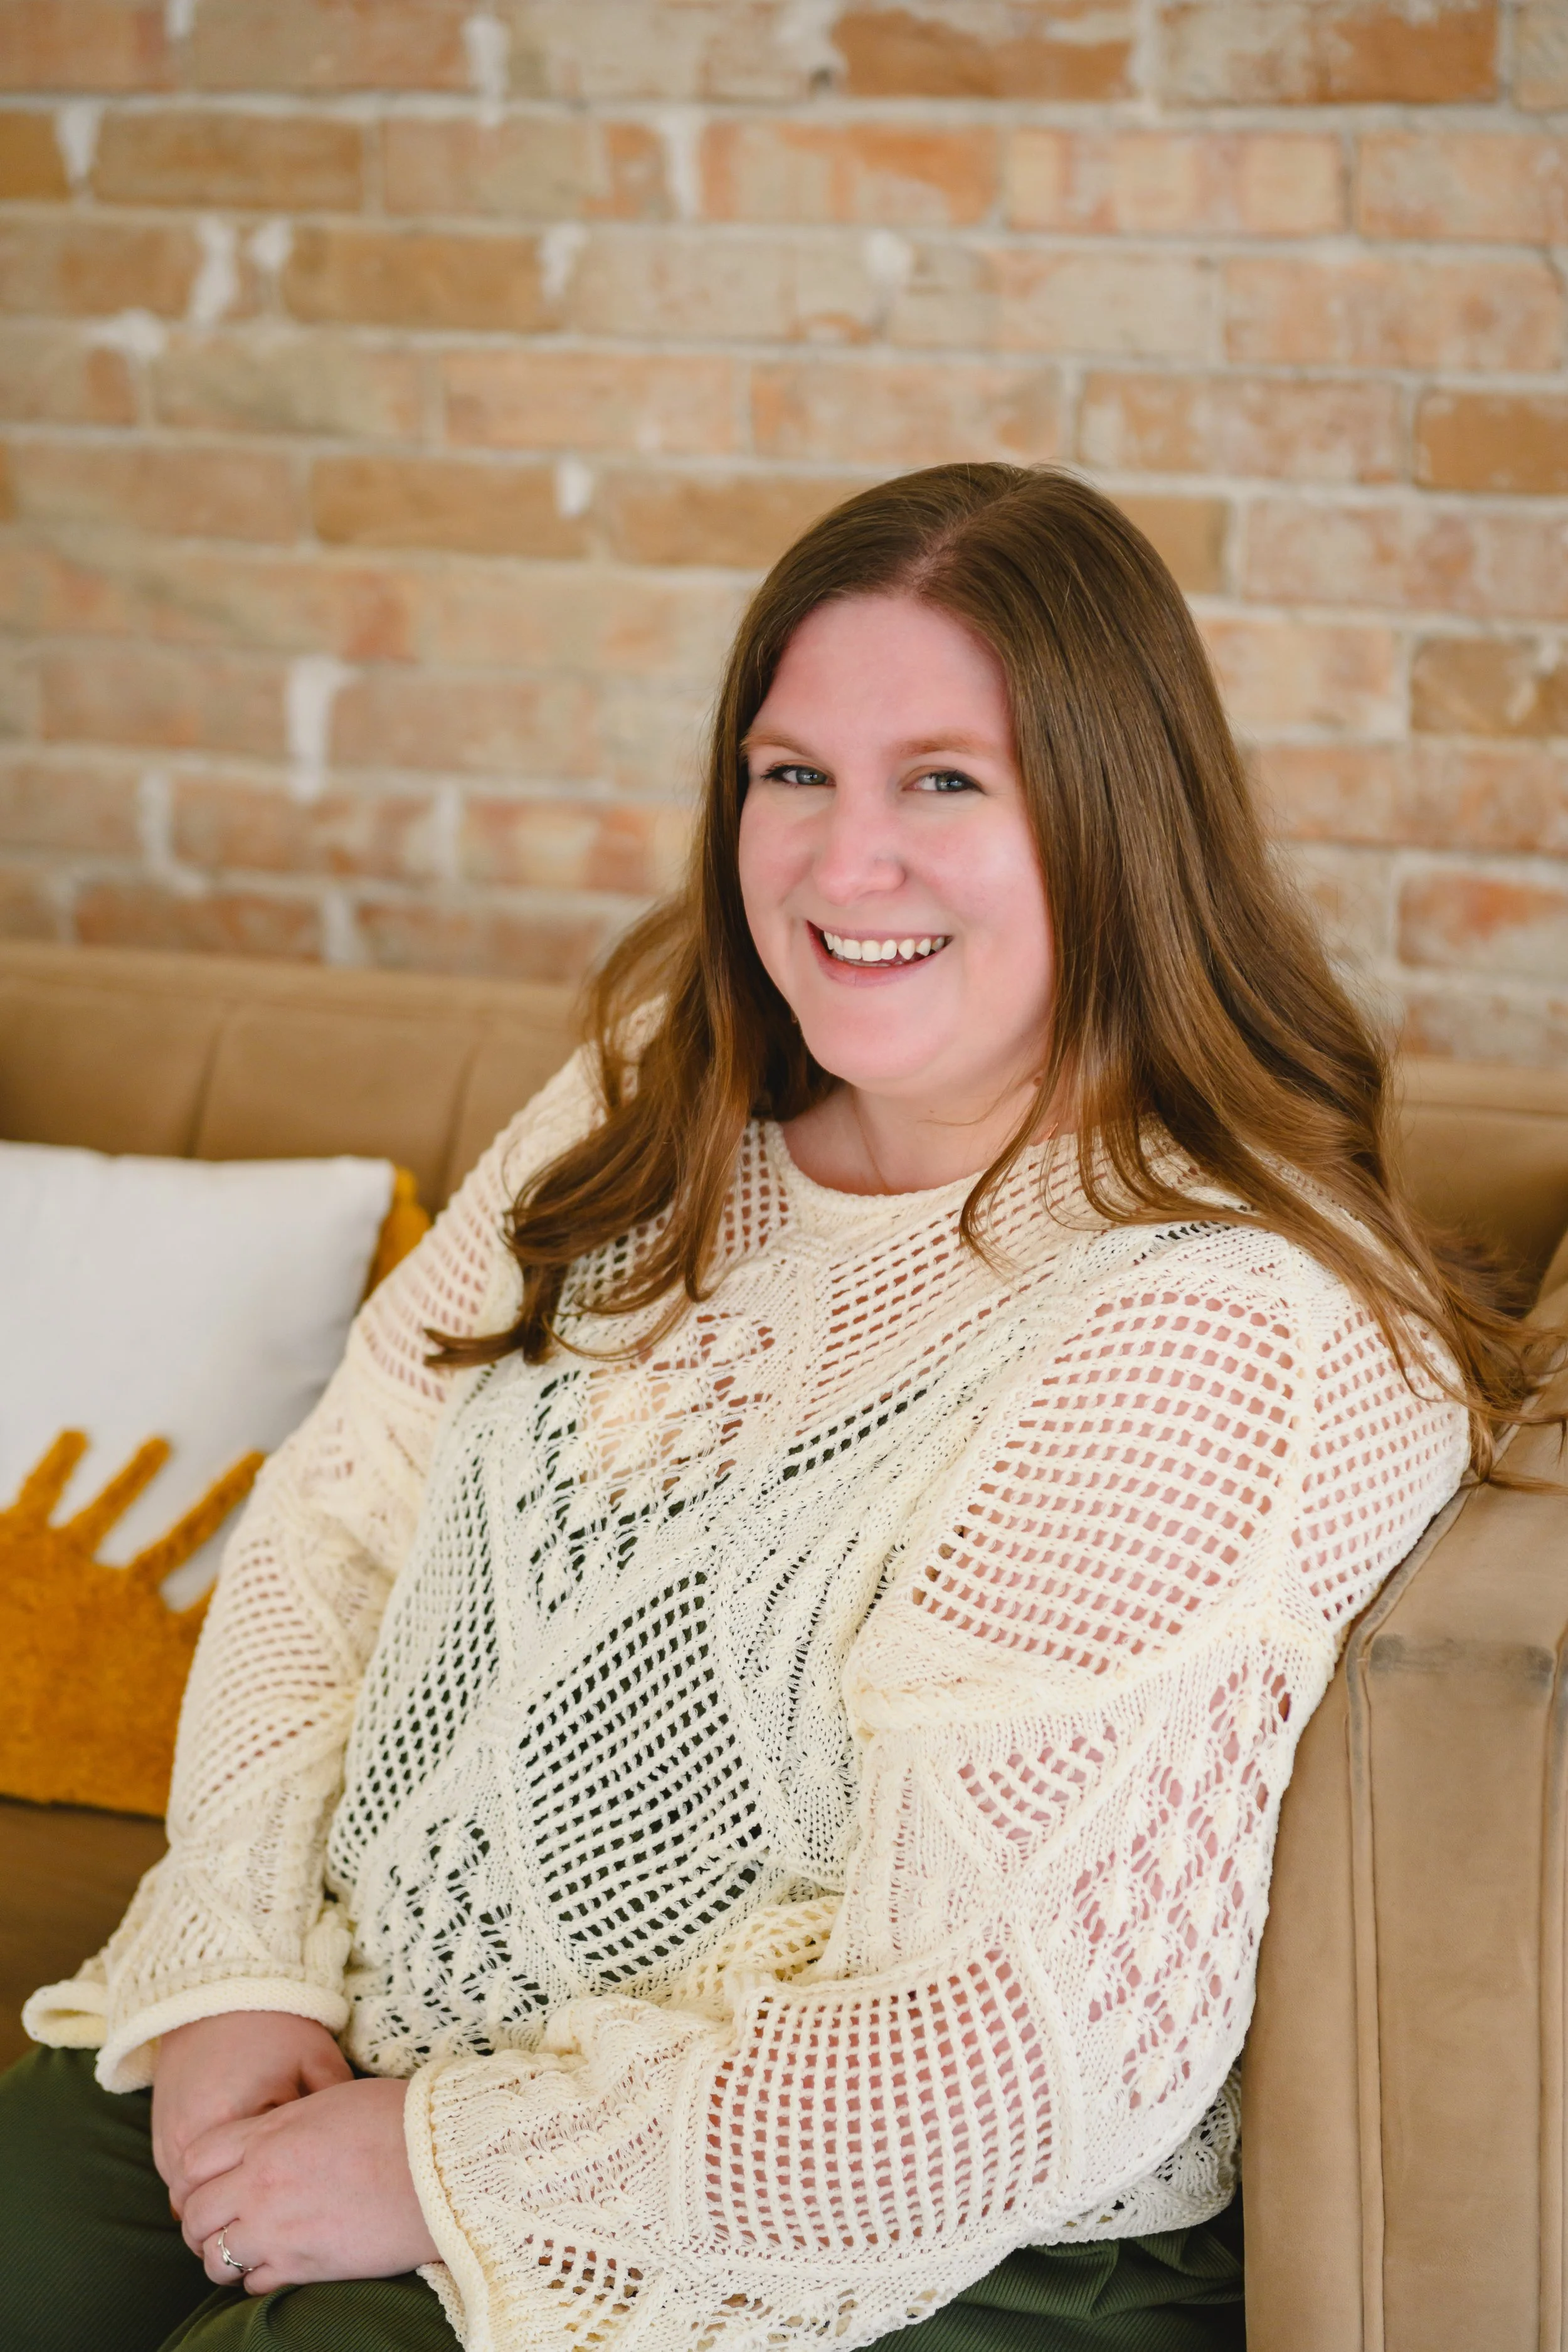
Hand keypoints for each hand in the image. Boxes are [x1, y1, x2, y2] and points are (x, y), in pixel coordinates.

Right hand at [152, 2012, 353, 2217]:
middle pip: (207, 2210)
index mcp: (229, 2121)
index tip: (300, 2229)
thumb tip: (355, 2154)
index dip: (275, 2217)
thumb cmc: (275, 2027)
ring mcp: (165, 2138)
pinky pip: (176, 2181)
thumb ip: (333, 2109)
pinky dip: (199, 2190)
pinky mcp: (158, 2132)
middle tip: (272, 2241)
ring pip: (185, 2202)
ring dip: (215, 2210)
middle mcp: (187, 2137)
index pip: (247, 2196)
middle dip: (235, 2227)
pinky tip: (230, 2191)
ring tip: (252, 2220)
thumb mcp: (315, 2061)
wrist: (220, 1993)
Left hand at [180, 2076, 438, 2292]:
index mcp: (269, 2135)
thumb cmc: (398, 2121)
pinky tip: (275, 2265)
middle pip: (196, 2214)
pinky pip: (253, 2286)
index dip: (192, 2177)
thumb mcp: (331, 2102)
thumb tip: (271, 2137)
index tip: (204, 2185)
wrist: (442, 2163)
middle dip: (199, 2222)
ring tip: (242, 2251)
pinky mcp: (305, 2266)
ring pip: (215, 2258)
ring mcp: (279, 2229)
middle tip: (216, 2224)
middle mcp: (262, 2183)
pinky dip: (255, 2280)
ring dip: (222, 2256)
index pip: (195, 2160)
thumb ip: (287, 2125)